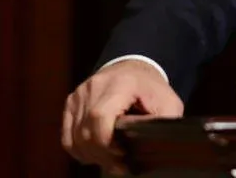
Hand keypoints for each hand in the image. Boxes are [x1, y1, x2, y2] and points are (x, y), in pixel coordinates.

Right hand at [62, 60, 182, 174]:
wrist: (134, 69)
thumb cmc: (152, 90)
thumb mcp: (168, 103)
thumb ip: (162, 123)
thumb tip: (153, 146)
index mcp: (121, 83)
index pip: (100, 116)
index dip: (106, 142)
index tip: (122, 155)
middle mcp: (95, 86)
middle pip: (86, 130)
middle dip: (101, 154)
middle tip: (119, 166)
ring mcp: (79, 94)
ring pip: (74, 137)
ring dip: (91, 155)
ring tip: (110, 162)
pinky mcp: (71, 103)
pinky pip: (67, 136)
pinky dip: (79, 150)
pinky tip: (95, 155)